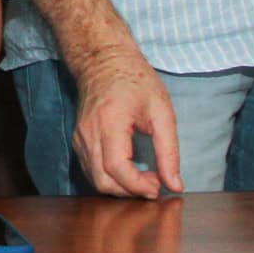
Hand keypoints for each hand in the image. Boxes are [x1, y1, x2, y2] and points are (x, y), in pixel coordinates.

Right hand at [67, 45, 181, 197]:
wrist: (104, 61)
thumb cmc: (135, 80)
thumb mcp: (161, 112)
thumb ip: (169, 151)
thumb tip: (175, 184)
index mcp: (109, 123)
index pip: (117, 168)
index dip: (138, 185)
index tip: (159, 186)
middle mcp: (88, 133)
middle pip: (102, 181)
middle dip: (130, 191)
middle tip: (154, 183)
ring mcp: (80, 138)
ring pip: (95, 179)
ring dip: (121, 187)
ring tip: (144, 177)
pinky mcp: (78, 140)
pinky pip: (91, 170)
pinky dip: (110, 178)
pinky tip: (129, 170)